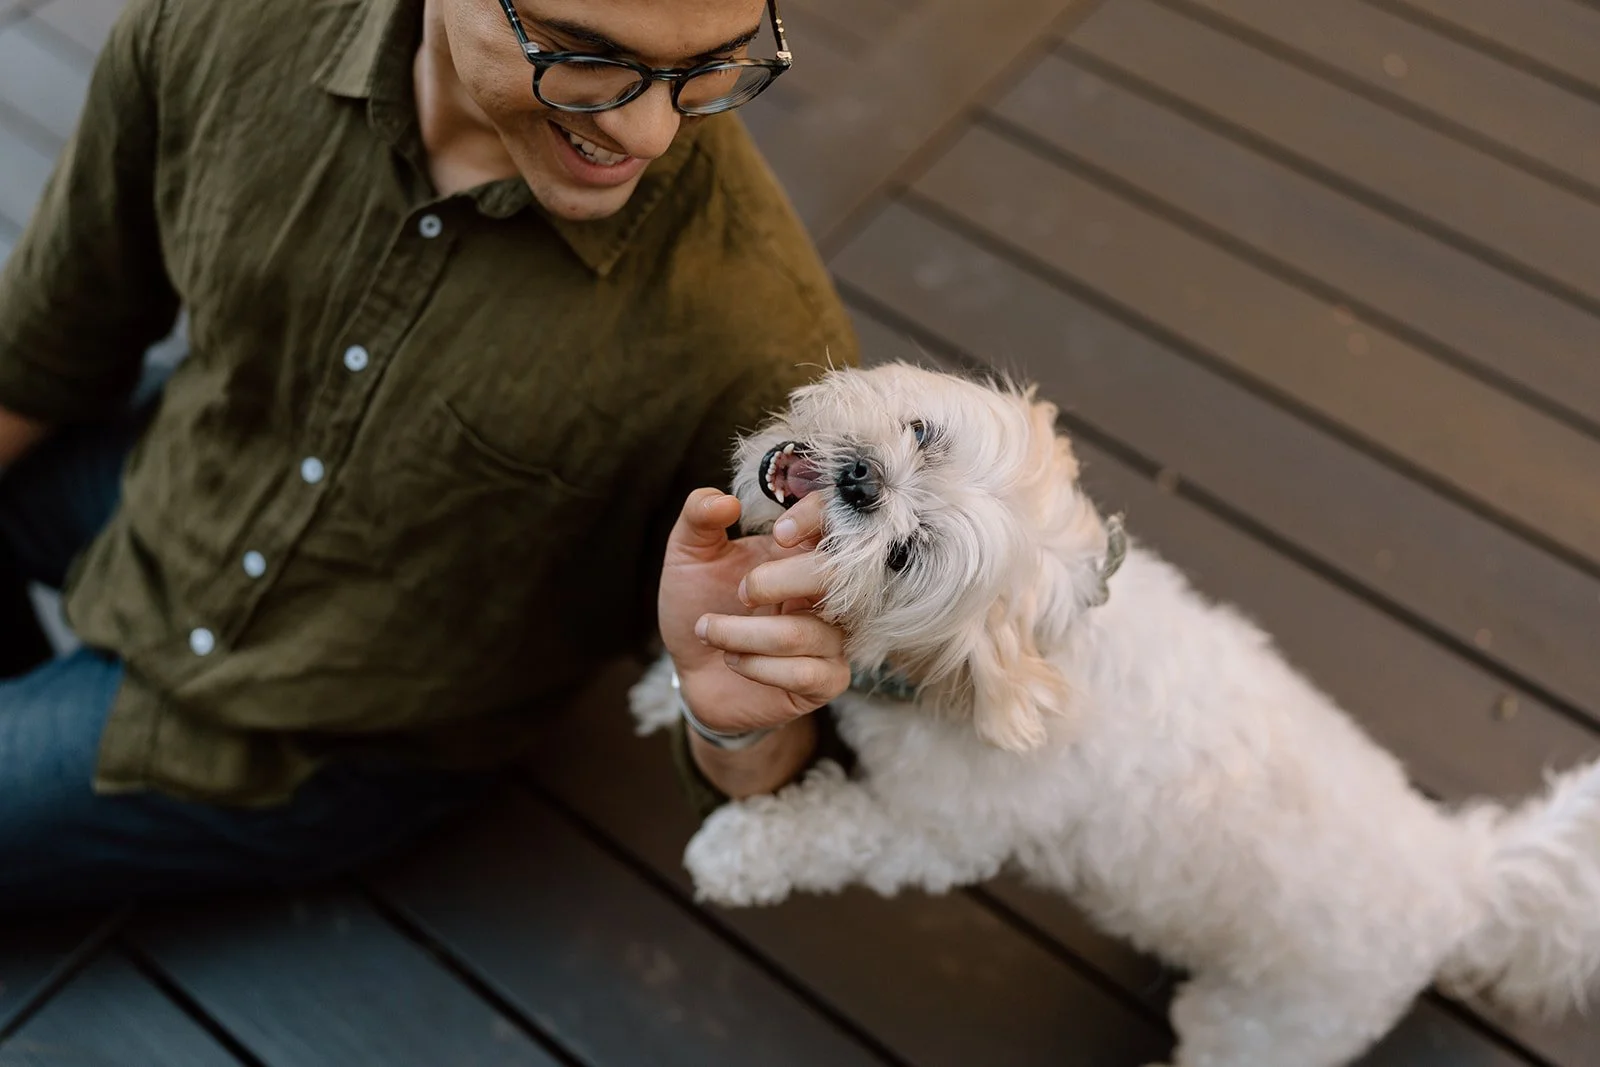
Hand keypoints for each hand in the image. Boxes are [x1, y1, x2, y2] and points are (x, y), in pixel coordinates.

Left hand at [658, 489, 849, 734]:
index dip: (816, 518)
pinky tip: (733, 661)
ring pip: (805, 633)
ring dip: (742, 634)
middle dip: (775, 583)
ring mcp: (833, 637)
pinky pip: (805, 673)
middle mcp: (827, 591)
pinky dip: (756, 667)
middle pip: (834, 576)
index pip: (836, 519)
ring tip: (708, 631)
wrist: (692, 671)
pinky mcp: (827, 680)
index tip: (778, 533)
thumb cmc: (700, 605)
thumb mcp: (688, 554)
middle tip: (738, 594)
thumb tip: (727, 501)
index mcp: (802, 550)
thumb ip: (699, 516)